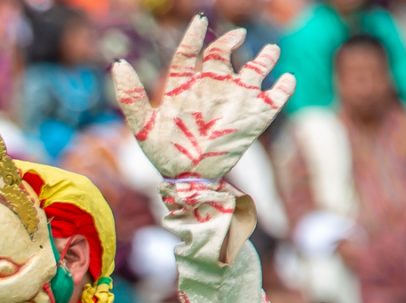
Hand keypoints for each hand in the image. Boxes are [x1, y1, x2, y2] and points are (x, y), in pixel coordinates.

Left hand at [110, 16, 292, 184]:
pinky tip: (286, 80)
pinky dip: (284, 87)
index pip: (188, 53)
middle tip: (238, 36)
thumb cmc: (164, 154)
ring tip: (270, 51)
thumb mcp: (143, 126)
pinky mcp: (253, 118)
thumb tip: (119, 64)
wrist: (188, 179)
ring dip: (265, 58)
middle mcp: (210, 88)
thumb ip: (131, 96)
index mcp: (184, 87)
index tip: (199, 21)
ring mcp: (233, 101)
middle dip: (232, 41)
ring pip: (255, 70)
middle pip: (222, 55)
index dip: (193, 36)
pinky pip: (275, 98)